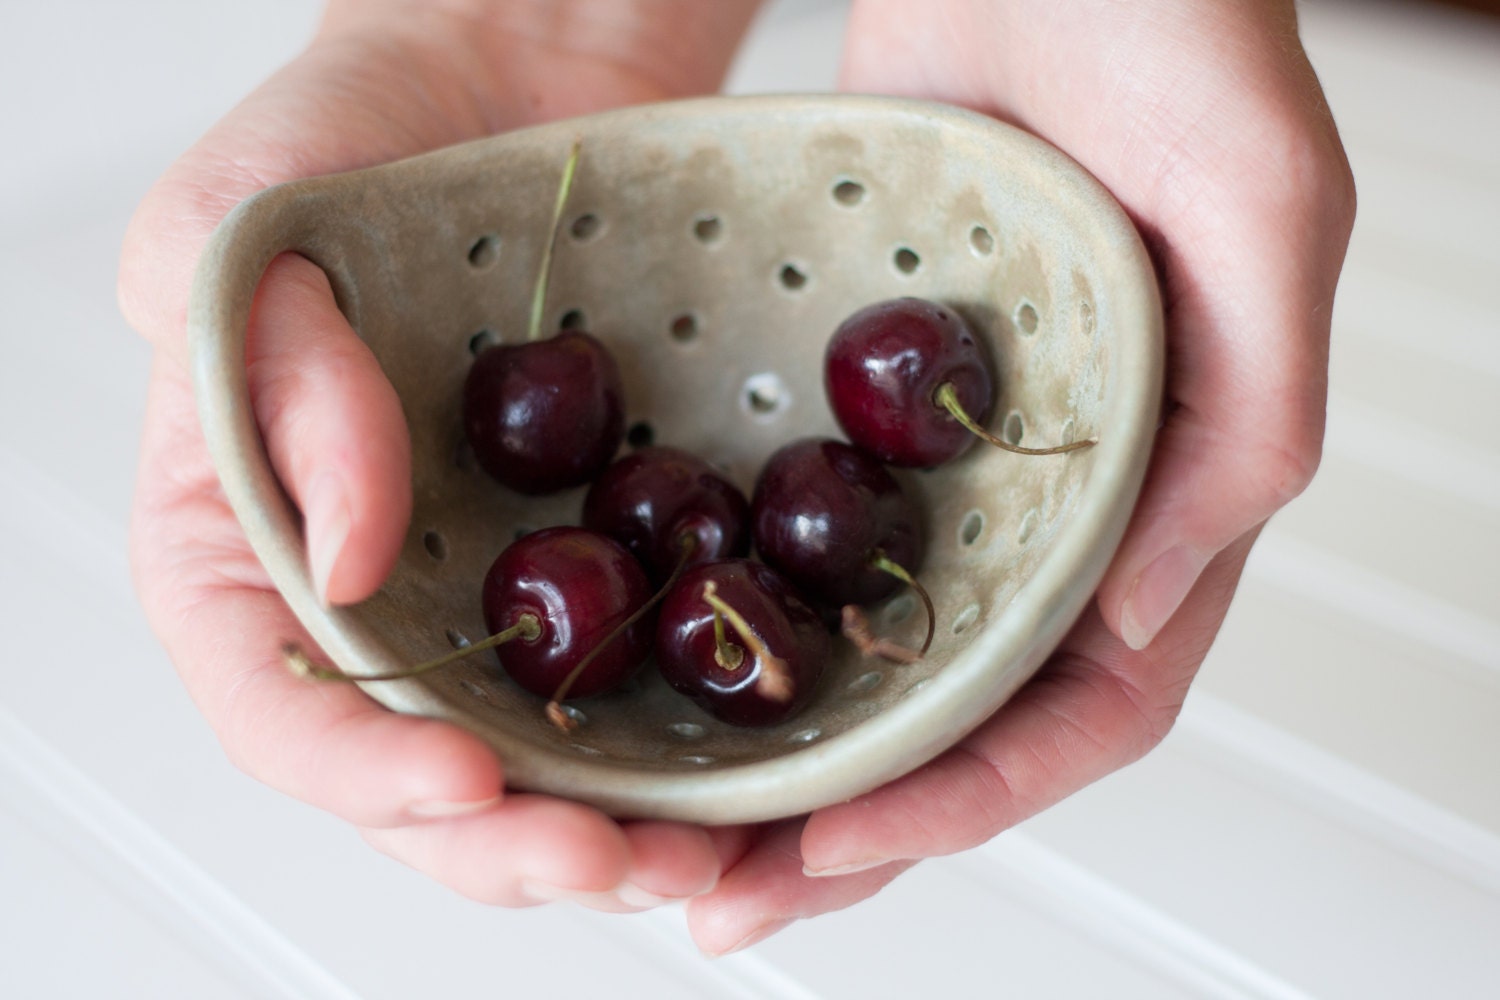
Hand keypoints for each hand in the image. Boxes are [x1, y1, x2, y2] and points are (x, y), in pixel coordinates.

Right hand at [120, 0, 762, 910]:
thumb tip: (355, 559)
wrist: (510, 68)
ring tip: (699, 861)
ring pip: (535, 753)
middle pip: (414, 770)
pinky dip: (680, 737)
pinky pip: (630, 668)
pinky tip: (745, 768)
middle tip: (612, 865)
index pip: (275, 702)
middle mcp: (374, 584)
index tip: (465, 780)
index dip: (360, 772)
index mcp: (246, 536)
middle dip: (509, 843)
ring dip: (608, 829)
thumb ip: (269, 386)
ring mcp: (488, 575)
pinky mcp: (592, 545)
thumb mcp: (247, 225)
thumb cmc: (353, 132)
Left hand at [685, 0, 1355, 953]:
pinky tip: (667, 674)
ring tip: (677, 841)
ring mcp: (955, 462)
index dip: (977, 792)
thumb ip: (1243, 426)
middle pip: (964, 712)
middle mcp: (1058, 501)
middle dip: (859, 822)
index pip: (1088, 699)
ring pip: (876, 654)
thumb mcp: (1262, 213)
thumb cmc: (1178, 29)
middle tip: (731, 901)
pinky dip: (747, 625)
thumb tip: (1141, 615)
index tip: (847, 843)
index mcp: (1169, 490)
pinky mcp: (866, 404)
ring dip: (790, 757)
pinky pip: (806, 541)